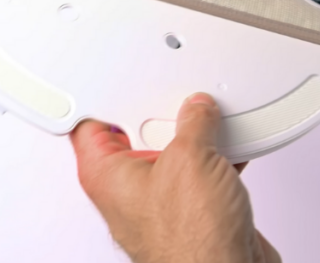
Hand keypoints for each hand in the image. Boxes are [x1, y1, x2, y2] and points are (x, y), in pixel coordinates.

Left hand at [69, 93, 280, 262]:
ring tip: (211, 124)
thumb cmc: (191, 242)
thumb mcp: (191, 157)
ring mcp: (158, 200)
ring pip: (172, 152)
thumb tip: (196, 109)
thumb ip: (193, 123)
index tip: (108, 77)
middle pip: (135, 131)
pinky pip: (199, 171)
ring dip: (194, 137)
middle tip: (176, 99)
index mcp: (104, 173)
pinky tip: (232, 146)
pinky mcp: (190, 210)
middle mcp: (125, 189)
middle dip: (159, 112)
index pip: (88, 123)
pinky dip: (216, 158)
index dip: (99, 98)